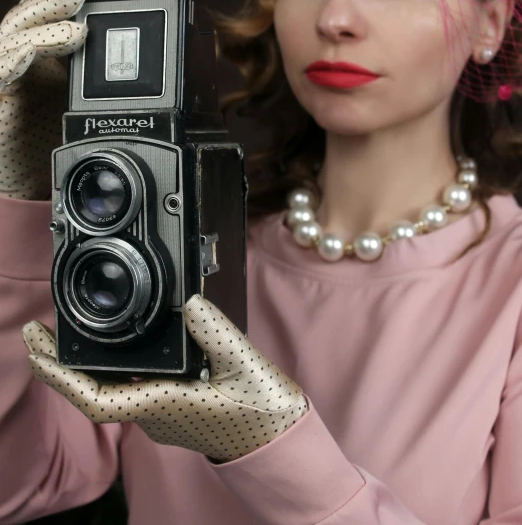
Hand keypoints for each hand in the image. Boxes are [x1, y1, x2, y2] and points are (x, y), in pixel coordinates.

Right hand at [0, 0, 86, 198]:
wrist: (22, 181)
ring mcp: (1, 81)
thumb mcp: (79, 105)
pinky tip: (26, 54)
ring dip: (39, 27)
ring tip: (70, 18)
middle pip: (24, 19)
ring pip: (9, 42)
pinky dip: (9, 63)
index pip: (40, 14)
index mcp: (36, 57)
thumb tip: (135, 60)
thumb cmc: (48, 140)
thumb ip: (95, 81)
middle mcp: (14, 62)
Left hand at [23, 295, 307, 462]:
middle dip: (59, 364)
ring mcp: (162, 414)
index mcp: (163, 405)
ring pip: (110, 390)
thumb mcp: (245, 363)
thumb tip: (188, 301)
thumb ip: (215, 330)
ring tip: (68, 335)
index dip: (59, 375)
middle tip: (39, 331)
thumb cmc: (264, 412)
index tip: (37, 346)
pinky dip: (111, 368)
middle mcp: (154, 414)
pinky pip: (130, 388)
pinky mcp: (173, 409)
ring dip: (83, 366)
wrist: (281, 443)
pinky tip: (117, 349)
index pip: (94, 399)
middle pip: (93, 392)